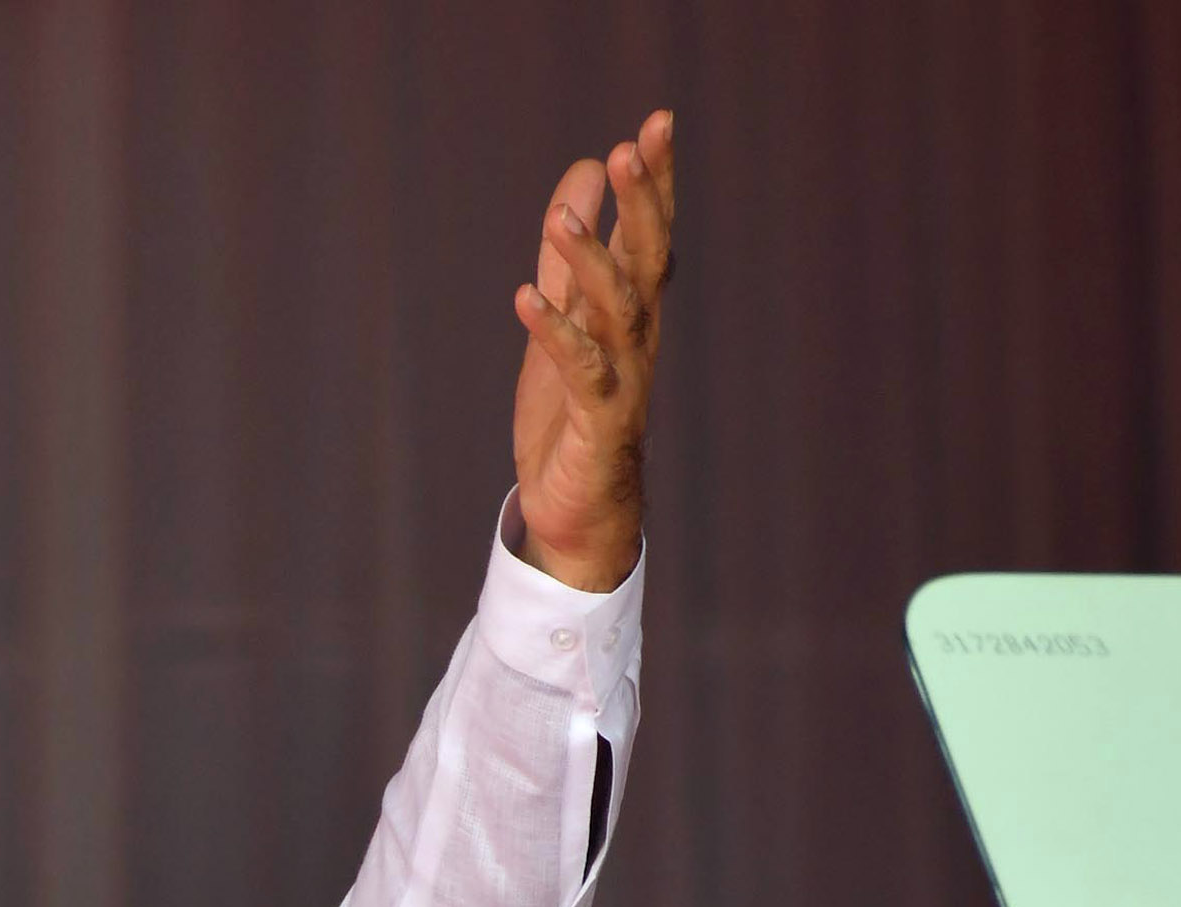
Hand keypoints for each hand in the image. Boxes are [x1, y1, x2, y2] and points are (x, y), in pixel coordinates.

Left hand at [509, 109, 674, 592]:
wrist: (579, 508)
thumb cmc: (573, 411)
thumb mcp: (564, 319)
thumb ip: (570, 254)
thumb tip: (583, 173)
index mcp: (632, 310)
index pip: (650, 232)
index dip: (655, 181)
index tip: (656, 123)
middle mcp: (638, 336)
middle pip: (647, 258)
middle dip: (642, 203)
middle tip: (631, 147)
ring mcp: (623, 377)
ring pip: (616, 310)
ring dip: (589, 264)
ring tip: (558, 221)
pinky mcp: (597, 421)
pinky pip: (579, 370)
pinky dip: (554, 334)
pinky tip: (524, 299)